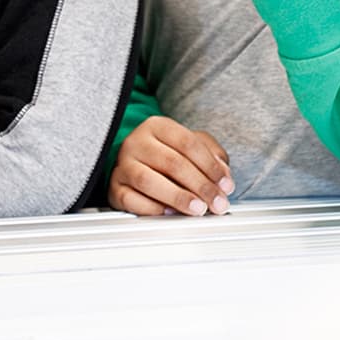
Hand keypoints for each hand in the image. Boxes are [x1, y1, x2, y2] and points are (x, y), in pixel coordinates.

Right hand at [110, 115, 233, 216]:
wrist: (134, 164)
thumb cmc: (167, 155)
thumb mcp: (191, 146)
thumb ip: (212, 156)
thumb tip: (224, 177)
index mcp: (157, 126)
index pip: (188, 143)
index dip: (210, 166)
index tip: (226, 185)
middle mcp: (136, 142)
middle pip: (172, 163)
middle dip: (200, 186)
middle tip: (217, 203)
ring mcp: (122, 165)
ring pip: (149, 181)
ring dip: (178, 197)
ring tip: (198, 209)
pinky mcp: (114, 188)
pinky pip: (131, 200)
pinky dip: (152, 208)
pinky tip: (170, 213)